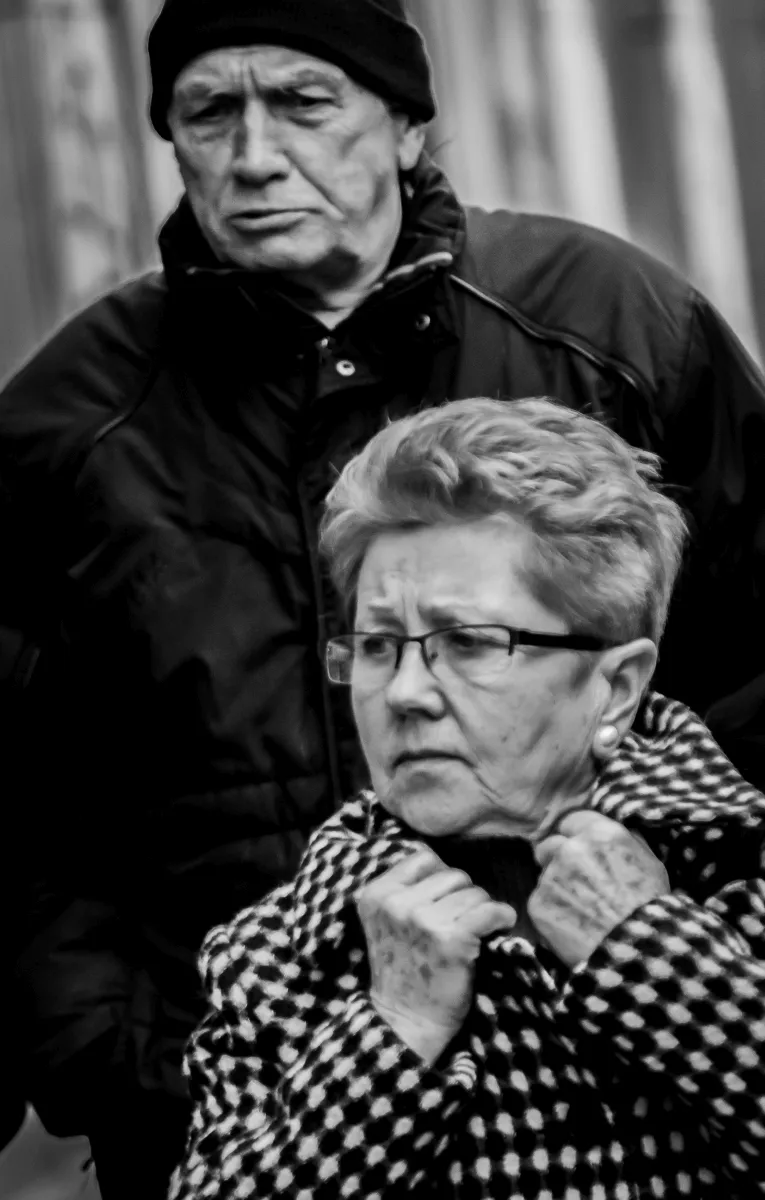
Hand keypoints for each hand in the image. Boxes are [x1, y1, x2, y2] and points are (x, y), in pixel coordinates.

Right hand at [356, 848, 515, 1063]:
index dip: (440, 878)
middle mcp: (397, 903)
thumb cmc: (403, 969)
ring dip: (481, 910)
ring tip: (472, 934)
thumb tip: (442, 860)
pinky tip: (500, 927)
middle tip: (458, 924)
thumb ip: (405, 889)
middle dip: (462, 896)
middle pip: (453, 874)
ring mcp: (424, 920)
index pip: (423, 858)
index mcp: (377, 894)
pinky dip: (502, 917)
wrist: (406, 1020)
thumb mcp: (387, 921)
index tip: (443, 902)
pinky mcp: (453, 940)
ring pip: (474, 892)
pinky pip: (491, 910)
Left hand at [528, 812, 669, 966]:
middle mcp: (570, 849)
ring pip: (544, 875)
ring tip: (581, 911)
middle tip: (576, 884)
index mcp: (599, 834)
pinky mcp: (537, 904)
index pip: (571, 820)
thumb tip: (608, 831)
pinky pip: (539, 902)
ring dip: (556, 887)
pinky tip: (572, 926)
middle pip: (550, 844)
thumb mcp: (650, 863)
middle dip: (557, 859)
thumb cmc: (650, 909)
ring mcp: (550, 876)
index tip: (582, 853)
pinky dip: (551, 912)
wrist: (638, 953)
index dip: (576, 837)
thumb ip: (623, 840)